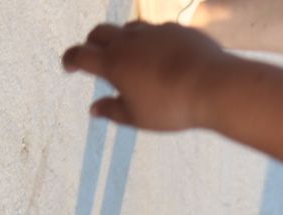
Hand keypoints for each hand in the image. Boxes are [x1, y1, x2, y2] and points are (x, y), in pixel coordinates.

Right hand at [60, 21, 230, 130]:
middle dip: (93, 43)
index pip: (80, 54)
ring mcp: (154, 31)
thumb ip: (113, 111)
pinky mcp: (177, 29)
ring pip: (129, 28)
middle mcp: (129, 41)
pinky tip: (162, 54)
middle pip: (100, 33)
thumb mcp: (138, 118)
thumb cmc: (172, 106)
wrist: (213, 86)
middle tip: (95, 57)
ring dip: (123, 39)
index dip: (70, 60)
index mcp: (113, 62)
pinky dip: (153, 41)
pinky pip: (158, 31)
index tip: (69, 67)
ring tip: (130, 56)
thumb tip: (94, 109)